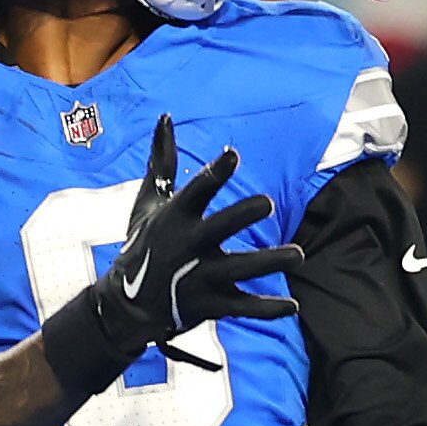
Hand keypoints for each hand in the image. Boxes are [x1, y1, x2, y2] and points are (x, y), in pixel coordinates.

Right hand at [96, 115, 301, 370]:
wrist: (127, 305)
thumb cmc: (144, 243)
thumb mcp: (149, 202)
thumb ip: (161, 161)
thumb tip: (166, 117)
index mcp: (176, 217)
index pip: (196, 191)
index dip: (215, 173)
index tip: (233, 155)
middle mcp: (188, 246)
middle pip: (218, 228)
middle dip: (242, 216)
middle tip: (269, 202)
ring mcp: (200, 277)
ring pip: (240, 269)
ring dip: (270, 262)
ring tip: (299, 254)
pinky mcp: (211, 305)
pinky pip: (243, 308)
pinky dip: (268, 309)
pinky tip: (293, 305)